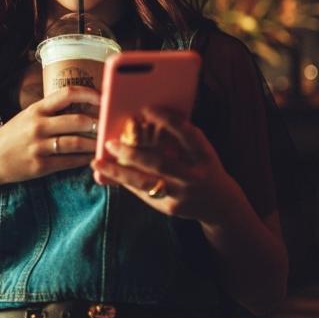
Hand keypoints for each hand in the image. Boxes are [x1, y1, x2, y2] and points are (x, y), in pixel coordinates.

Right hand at [0, 86, 99, 187]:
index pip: (67, 93)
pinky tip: (92, 158)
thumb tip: (80, 106)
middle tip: (110, 124)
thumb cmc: (12, 137)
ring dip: (95, 143)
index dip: (89, 94)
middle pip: (77, 120)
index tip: (105, 97)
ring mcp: (39, 146)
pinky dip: (83, 160)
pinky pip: (68, 162)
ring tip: (106, 143)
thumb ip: (50, 111)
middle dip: (98, 122)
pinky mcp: (40, 166)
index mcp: (36, 109)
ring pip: (76, 143)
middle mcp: (38, 125)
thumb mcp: (27, 117)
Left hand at [91, 107, 239, 224]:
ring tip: (97, 163)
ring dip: (118, 172)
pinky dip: (125, 182)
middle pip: (160, 162)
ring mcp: (183, 194)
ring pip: (145, 182)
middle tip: (110, 143)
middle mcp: (195, 175)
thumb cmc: (203, 168)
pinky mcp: (171, 208)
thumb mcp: (199, 151)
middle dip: (132, 152)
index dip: (168, 120)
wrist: (220, 205)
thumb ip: (179, 138)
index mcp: (204, 155)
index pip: (187, 134)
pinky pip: (143, 194)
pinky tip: (109, 174)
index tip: (146, 109)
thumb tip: (144, 119)